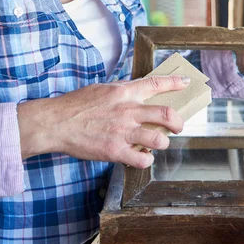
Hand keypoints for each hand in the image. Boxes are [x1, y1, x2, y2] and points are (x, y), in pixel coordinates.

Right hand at [18, 75, 187, 167]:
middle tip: (179, 126)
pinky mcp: (115, 150)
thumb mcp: (102, 89)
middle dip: (178, 122)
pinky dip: (146, 161)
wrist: (56, 122)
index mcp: (124, 92)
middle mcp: (128, 110)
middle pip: (167, 114)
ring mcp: (123, 131)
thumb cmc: (76, 105)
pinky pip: (142, 160)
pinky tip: (142, 158)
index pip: (156, 83)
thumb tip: (136, 93)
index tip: (186, 82)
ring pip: (159, 139)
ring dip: (163, 143)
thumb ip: (122, 92)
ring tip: (159, 144)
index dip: (175, 82)